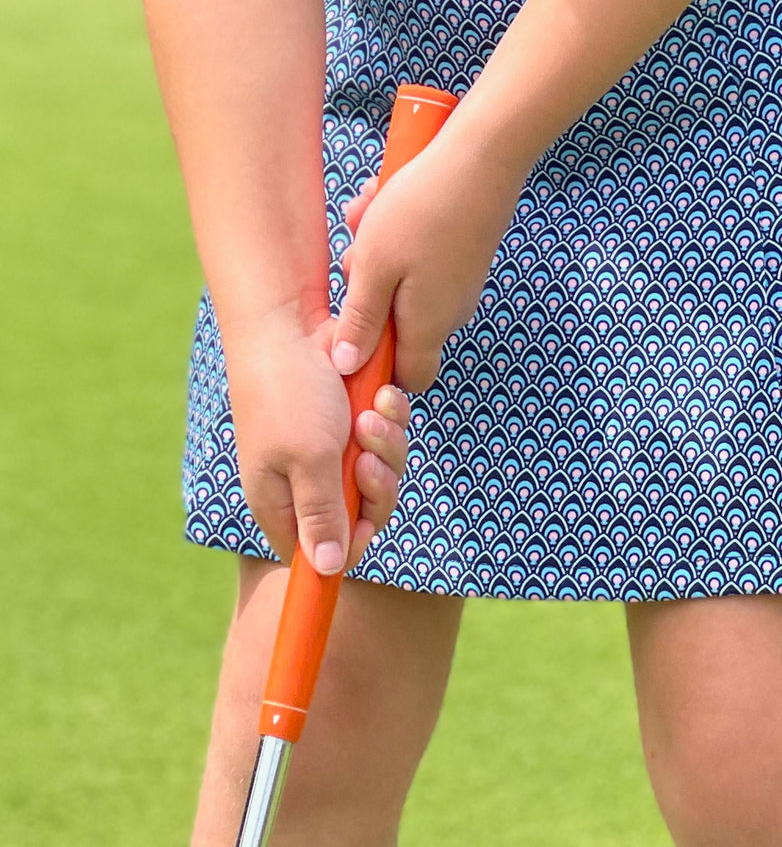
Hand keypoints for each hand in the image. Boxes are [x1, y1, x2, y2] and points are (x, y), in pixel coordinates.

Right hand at [223, 302, 412, 574]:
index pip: (322, 553)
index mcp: (280, 501)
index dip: (352, 542)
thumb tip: (327, 570)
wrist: (292, 322)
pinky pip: (388, 435)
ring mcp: (332, 449)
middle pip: (364, 513)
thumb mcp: (309, 459)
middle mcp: (306, 480)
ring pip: (381, 471)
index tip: (366, 520)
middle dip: (377, 483)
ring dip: (386, 443)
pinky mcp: (354, 419)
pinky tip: (383, 395)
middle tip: (365, 456)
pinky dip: (391, 418)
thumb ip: (322, 514)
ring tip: (373, 411)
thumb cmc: (290, 391)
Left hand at [331, 130, 524, 389]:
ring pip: (402, 283)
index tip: (351, 333)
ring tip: (370, 212)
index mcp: (428, 327)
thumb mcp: (373, 266)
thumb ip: (360, 320)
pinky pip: (418, 258)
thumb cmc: (422, 210)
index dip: (378, 369)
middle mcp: (451, 312)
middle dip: (367, 291)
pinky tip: (387, 200)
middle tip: (355, 251)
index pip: (408, 378)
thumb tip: (348, 367)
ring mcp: (459, 283)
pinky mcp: (462, 255)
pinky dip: (398, 235)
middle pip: (397, 325)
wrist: (482, 158)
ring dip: (377, 254)